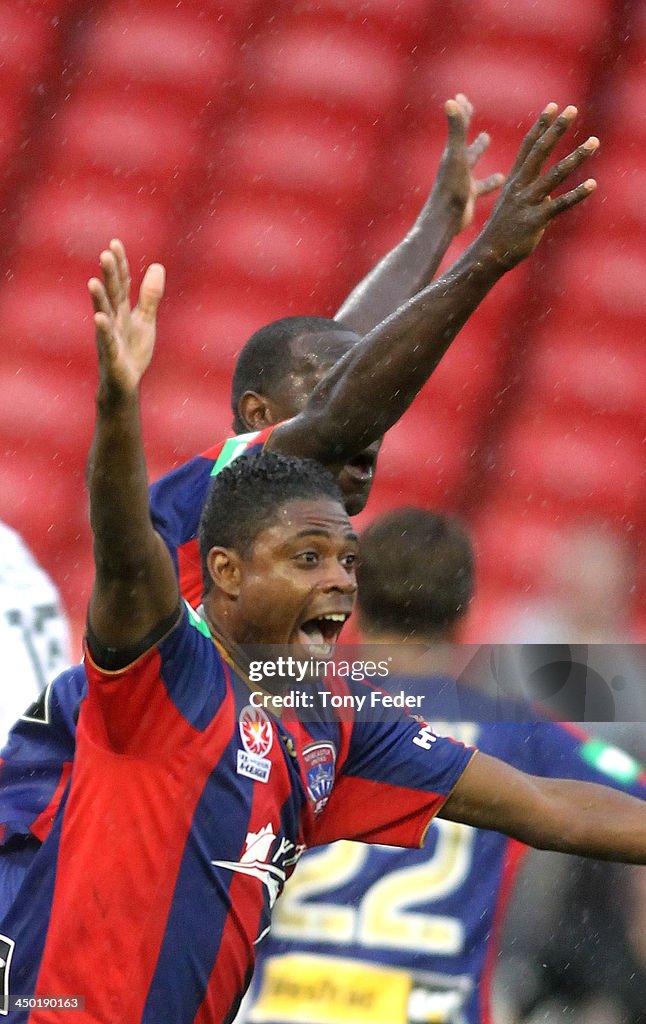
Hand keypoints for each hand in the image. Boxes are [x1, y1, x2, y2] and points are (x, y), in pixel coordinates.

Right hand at [88, 239, 165, 397]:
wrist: (124, 385)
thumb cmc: (132, 351)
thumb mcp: (145, 320)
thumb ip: (150, 296)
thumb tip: (157, 266)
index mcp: (122, 310)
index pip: (120, 284)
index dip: (119, 265)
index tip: (114, 243)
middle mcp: (112, 320)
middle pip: (111, 294)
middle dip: (109, 275)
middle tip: (105, 254)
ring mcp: (109, 336)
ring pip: (104, 314)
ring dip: (99, 299)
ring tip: (93, 281)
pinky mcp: (111, 355)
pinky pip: (106, 341)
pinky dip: (104, 329)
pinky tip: (99, 318)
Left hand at [427, 93, 504, 231]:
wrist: (444, 223)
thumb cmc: (451, 189)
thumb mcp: (457, 156)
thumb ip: (456, 129)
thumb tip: (451, 100)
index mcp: (453, 154)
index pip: (458, 127)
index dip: (462, 112)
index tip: (462, 96)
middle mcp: (456, 166)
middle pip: (463, 141)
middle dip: (467, 127)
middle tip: (469, 111)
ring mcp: (462, 181)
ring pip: (472, 161)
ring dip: (478, 149)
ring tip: (486, 139)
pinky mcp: (468, 197)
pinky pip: (481, 185)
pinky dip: (490, 180)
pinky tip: (501, 179)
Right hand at [477, 103, 597, 269]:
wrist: (489, 254)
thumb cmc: (502, 231)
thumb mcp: (515, 206)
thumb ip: (533, 196)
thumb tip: (551, 195)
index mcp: (515, 180)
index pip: (528, 146)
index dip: (541, 126)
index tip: (553, 106)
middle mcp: (521, 187)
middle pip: (540, 152)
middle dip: (556, 130)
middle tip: (571, 110)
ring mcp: (528, 202)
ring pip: (555, 175)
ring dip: (575, 157)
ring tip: (594, 142)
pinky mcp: (536, 220)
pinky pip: (560, 205)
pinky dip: (576, 195)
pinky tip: (592, 185)